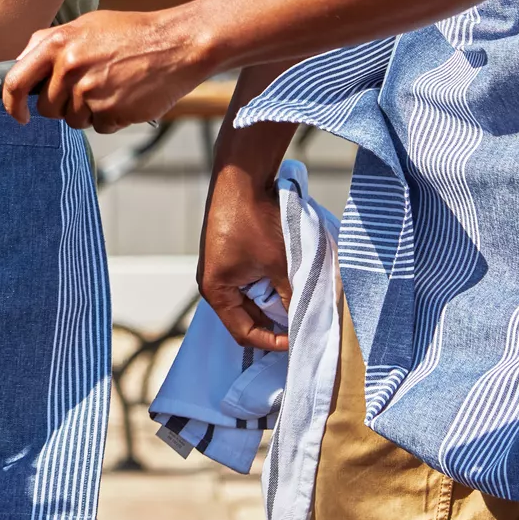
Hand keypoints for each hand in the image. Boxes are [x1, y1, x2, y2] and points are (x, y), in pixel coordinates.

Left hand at [1, 10, 206, 130]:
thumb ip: (50, 43)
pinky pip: (99, 127)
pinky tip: (126, 96)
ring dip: (89, 111)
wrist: (176, 43)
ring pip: (73, 120)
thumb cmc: (132, 32)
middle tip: (88, 88)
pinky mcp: (110, 111)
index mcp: (58, 43)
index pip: (15, 80)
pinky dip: (111, 118)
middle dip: (63, 105)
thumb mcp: (85, 25)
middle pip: (48, 108)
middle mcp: (69, 67)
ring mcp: (90, 91)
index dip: (11, 102)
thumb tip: (20, 62)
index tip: (18, 114)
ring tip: (112, 85)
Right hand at [198, 158, 291, 352]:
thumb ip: (290, 298)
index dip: (273, 342)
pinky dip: (268, 285)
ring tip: (297, 300)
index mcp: (216, 290)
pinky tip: (286, 280)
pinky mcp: (228, 254)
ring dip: (273, 302)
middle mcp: (213, 282)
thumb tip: (306, 323)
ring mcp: (219, 267)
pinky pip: (248, 281)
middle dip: (274, 322)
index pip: (244, 333)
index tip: (299, 339)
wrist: (241, 177)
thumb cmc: (254, 221)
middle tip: (302, 321)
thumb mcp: (279, 265)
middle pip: (246, 318)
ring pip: (249, 299)